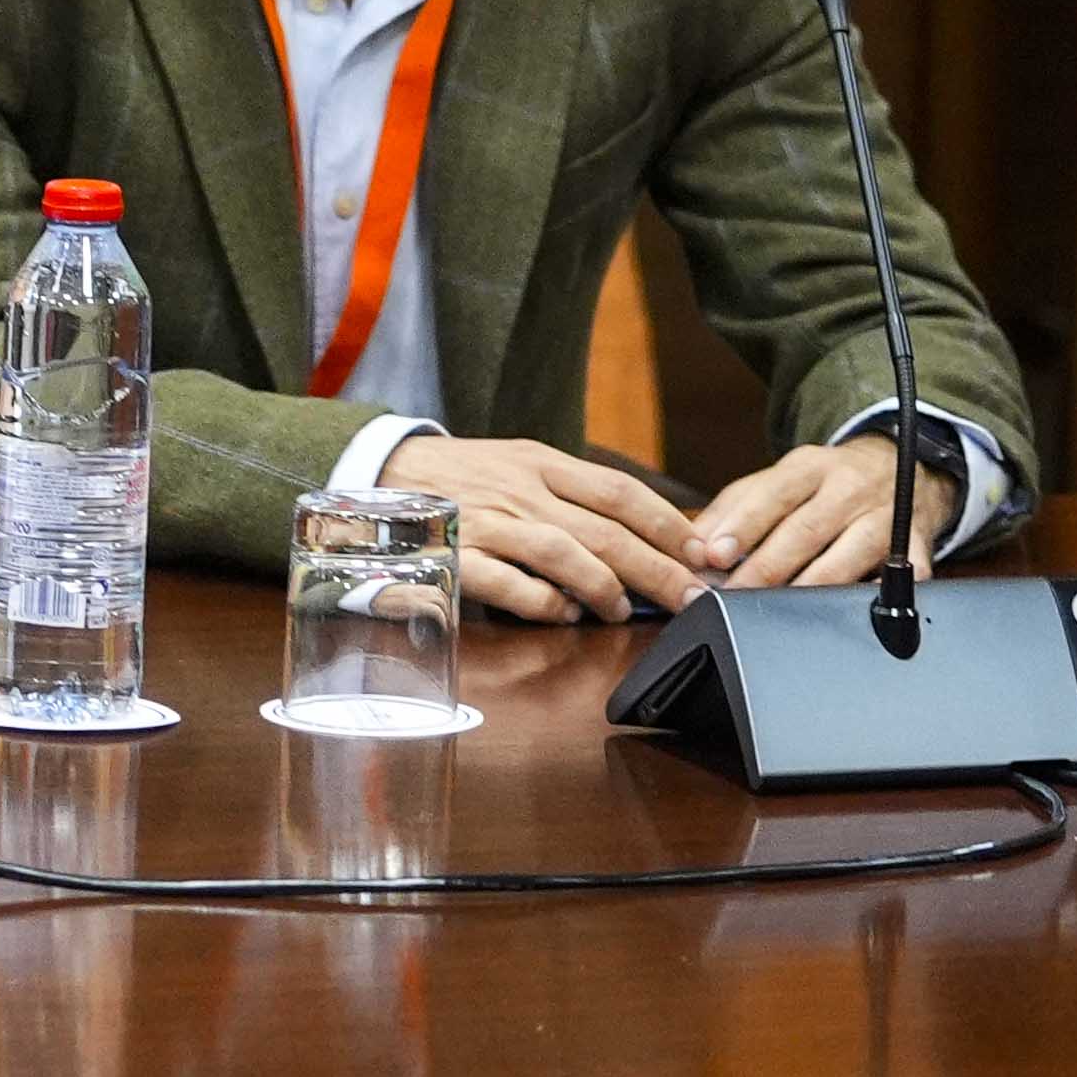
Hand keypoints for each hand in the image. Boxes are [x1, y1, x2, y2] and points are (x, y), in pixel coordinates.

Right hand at [382, 432, 703, 624]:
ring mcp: (486, 523)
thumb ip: (570, 493)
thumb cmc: (457, 477)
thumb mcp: (516, 464)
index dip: (669, 524)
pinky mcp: (455, 557)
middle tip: (691, 597)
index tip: (703, 553)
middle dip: (658, 568)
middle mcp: (518, 490)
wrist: (373, 472)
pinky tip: (562, 614)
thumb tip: (639, 535)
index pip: (620, 492)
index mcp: (539, 462)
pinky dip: (544, 604)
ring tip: (622, 610)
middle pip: (605, 530)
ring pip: (565, 554)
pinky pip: (510, 585)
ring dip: (605, 588)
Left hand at [684, 436, 961, 591]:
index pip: (772, 494)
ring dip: (810, 586)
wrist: (899, 467)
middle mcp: (850, 489)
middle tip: (734, 594)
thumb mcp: (777, 481)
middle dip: (766, 567)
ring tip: (775, 611)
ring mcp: (887, 518)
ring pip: (849, 556)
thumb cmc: (823, 485)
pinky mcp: (916, 547)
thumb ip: (731, 510)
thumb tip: (692, 546)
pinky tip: (848, 613)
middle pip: (807, 530)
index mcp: (809, 467)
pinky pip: (900, 575)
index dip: (742, 527)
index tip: (714, 555)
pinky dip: (875, 595)